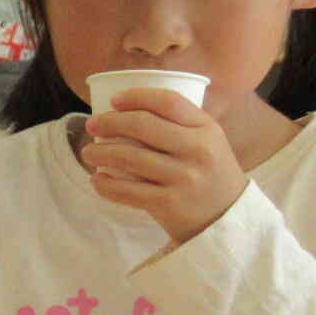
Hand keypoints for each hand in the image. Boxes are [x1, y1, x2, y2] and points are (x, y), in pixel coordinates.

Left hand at [80, 89, 248, 243]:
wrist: (227, 218)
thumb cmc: (210, 173)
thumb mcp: (209, 141)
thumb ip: (180, 123)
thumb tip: (129, 107)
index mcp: (207, 128)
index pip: (167, 101)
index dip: (136, 96)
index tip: (114, 100)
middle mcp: (196, 150)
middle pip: (142, 125)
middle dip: (109, 122)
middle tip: (92, 125)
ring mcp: (182, 178)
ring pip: (129, 157)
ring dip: (100, 152)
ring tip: (88, 152)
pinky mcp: (168, 204)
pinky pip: (126, 191)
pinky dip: (105, 184)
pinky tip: (97, 179)